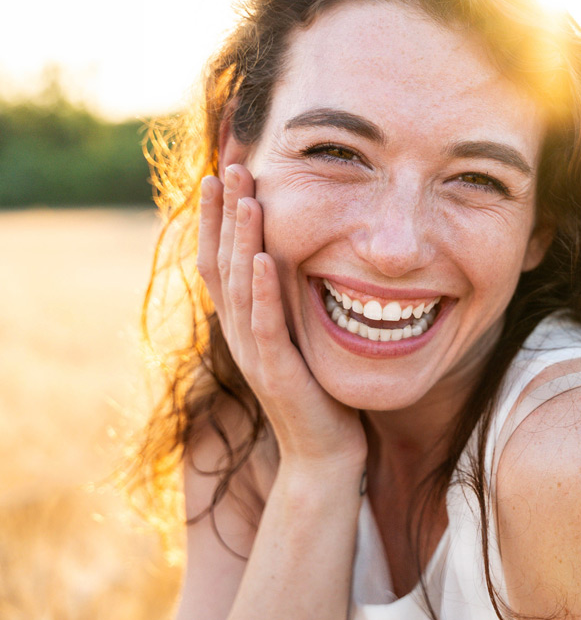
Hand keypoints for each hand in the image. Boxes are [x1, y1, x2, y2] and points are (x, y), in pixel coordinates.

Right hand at [197, 164, 366, 468]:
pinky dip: (262, 289)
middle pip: (220, 263)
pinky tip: (263, 257)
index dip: (216, 218)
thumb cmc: (319, 391)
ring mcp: (255, 353)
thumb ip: (290, 300)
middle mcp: (239, 333)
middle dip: (223, 213)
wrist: (325, 454)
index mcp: (243, 322)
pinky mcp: (277, 372)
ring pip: (239, 286)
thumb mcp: (300, 336)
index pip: (220, 259)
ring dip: (240, 238)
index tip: (223, 173)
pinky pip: (265, 325)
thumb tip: (297, 254)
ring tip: (244, 195)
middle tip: (229, 166)